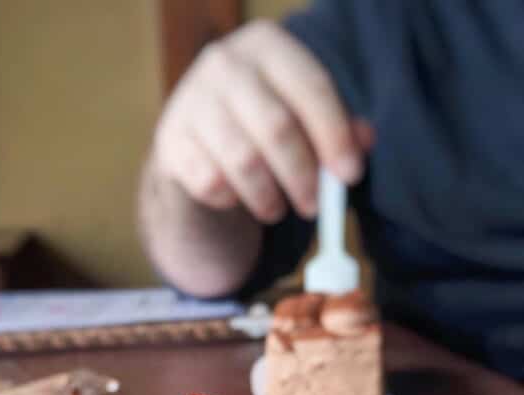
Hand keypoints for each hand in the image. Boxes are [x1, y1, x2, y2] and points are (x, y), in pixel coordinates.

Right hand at [152, 20, 372, 223]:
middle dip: (303, 176)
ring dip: (268, 197)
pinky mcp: (170, 142)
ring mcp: (190, 100)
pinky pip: (211, 183)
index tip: (350, 175)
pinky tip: (237, 199)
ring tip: (277, 210)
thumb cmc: (259, 128)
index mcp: (266, 45)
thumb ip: (336, 128)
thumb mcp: (300, 118)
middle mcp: (224, 63)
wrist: (194, 145)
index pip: (311, 88)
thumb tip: (363, 143)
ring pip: (244, 162)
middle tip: (314, 205)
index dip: (335, 135)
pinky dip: (231, 201)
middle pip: (277, 128)